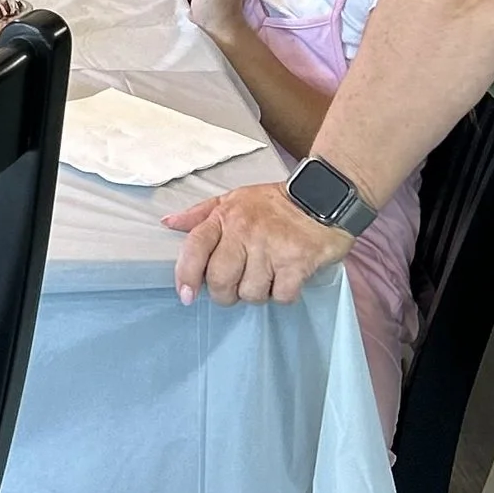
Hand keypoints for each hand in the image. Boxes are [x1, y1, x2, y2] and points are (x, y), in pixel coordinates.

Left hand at [164, 180, 351, 305]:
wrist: (325, 196)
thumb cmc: (275, 204)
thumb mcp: (234, 199)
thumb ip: (200, 214)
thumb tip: (168, 223)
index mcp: (226, 216)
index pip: (195, 247)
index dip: (186, 274)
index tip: (186, 295)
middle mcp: (245, 231)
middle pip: (220, 280)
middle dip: (225, 294)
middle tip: (236, 288)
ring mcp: (272, 247)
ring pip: (250, 293)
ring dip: (258, 293)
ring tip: (267, 277)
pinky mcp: (298, 262)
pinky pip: (280, 296)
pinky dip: (283, 295)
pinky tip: (287, 279)